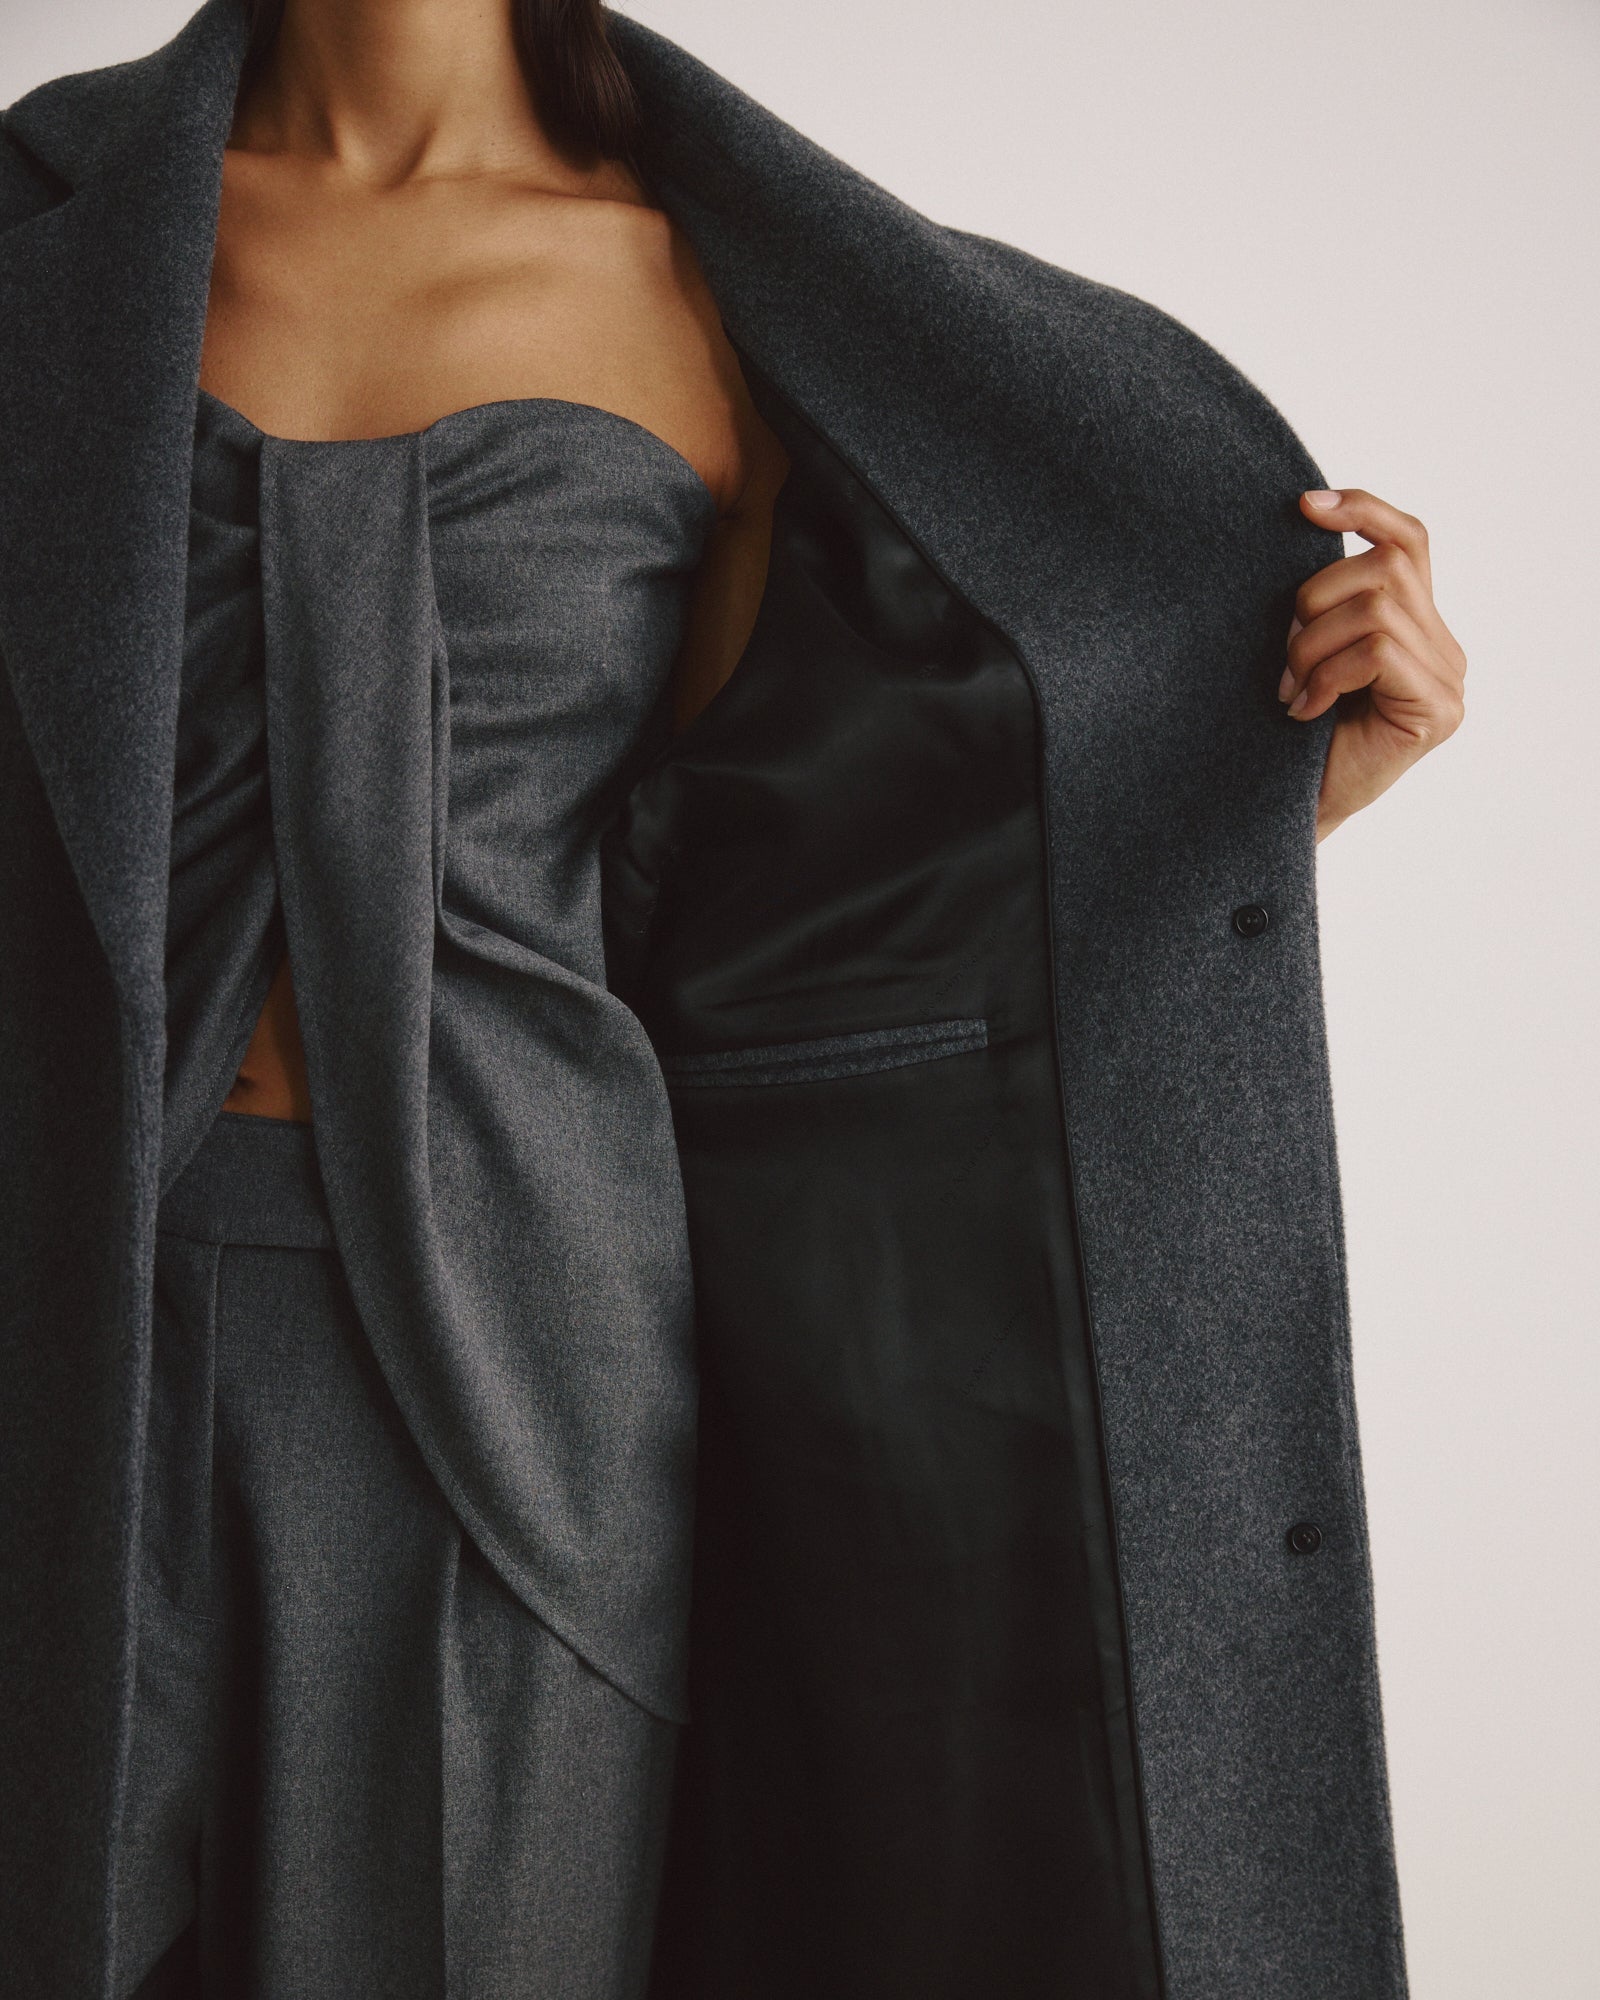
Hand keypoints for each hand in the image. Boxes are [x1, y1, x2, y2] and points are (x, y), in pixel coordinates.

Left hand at [1278, 488, 1466, 839]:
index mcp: (1418, 625)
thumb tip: (1308, 512)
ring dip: (1313, 646)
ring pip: (1376, 608)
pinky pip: (1377, 651)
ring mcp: (1448, 680)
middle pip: (1384, 569)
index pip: (1409, 542)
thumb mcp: (1304, 649)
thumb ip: (1328, 599)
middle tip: (1284, 662)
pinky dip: (1328, 674)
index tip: (1303, 505)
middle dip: (1314, 602)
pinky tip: (1305, 710)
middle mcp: (1445, 648)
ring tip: (1292, 691)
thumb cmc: (1285, 735)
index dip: (1363, 511)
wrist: (1278, 812)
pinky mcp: (1438, 710)